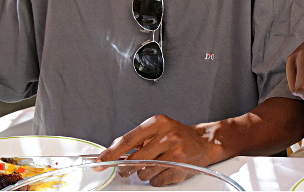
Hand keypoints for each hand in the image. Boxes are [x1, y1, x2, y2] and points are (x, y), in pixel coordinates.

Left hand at [97, 114, 227, 185]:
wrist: (204, 141)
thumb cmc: (178, 134)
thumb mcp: (158, 129)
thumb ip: (136, 139)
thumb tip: (112, 152)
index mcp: (158, 123)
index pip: (128, 140)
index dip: (111, 153)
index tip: (99, 162)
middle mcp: (167, 136)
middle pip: (134, 160)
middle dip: (127, 168)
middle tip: (127, 168)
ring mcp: (175, 152)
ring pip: (144, 172)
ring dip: (144, 173)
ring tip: (156, 164)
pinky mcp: (180, 167)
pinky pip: (156, 180)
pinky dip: (156, 178)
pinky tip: (165, 169)